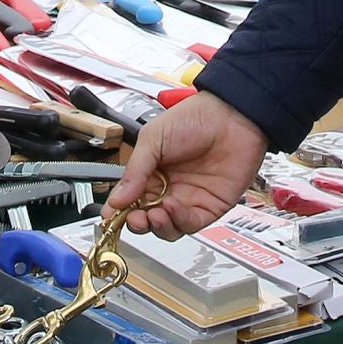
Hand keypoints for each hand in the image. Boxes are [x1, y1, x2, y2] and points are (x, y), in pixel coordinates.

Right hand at [103, 91, 266, 238]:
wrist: (233, 116)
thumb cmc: (195, 118)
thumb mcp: (154, 137)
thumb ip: (135, 169)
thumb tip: (115, 199)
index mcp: (151, 171)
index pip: (130, 199)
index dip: (118, 210)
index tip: (109, 217)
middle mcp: (168, 188)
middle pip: (146, 217)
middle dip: (136, 222)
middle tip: (132, 218)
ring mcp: (188, 199)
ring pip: (166, 227)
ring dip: (156, 226)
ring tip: (152, 215)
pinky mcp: (209, 207)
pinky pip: (189, 224)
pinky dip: (178, 222)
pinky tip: (172, 209)